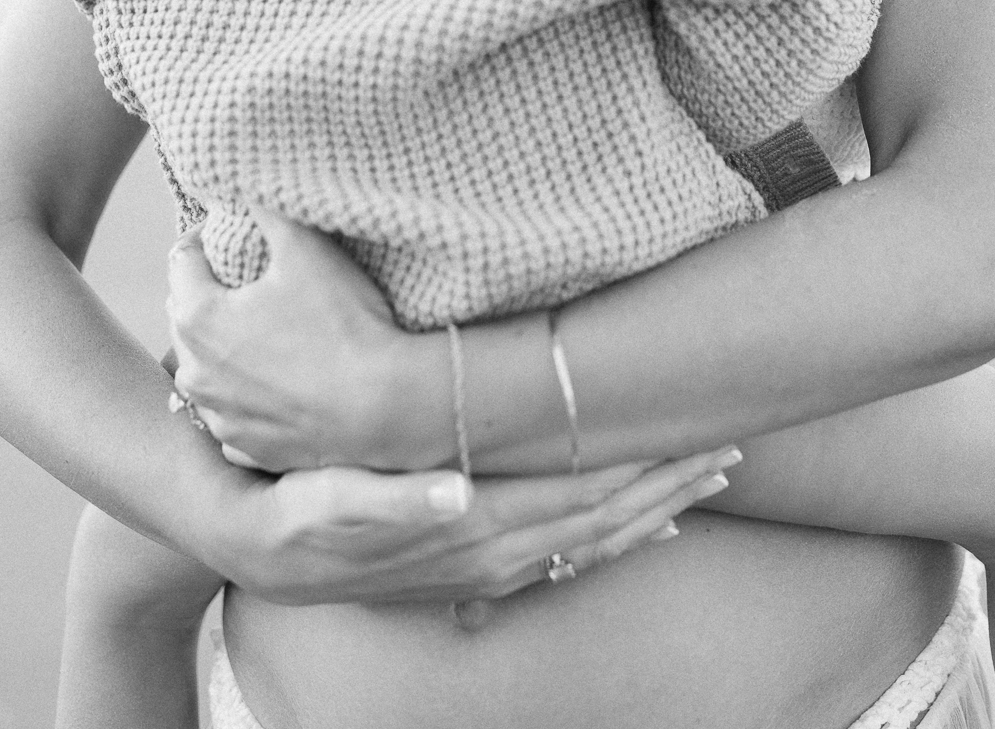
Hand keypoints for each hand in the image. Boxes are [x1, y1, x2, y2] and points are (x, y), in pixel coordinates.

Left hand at [167, 212, 420, 470]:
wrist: (384, 406)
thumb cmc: (343, 323)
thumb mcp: (306, 248)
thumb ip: (268, 208)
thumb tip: (246, 185)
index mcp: (199, 317)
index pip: (182, 259)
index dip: (206, 237)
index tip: (230, 229)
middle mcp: (195, 372)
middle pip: (188, 315)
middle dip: (209, 291)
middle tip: (246, 276)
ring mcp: (219, 416)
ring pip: (205, 370)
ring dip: (223, 348)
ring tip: (263, 328)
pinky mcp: (246, 448)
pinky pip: (233, 414)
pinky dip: (245, 396)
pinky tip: (275, 382)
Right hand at [210, 451, 739, 607]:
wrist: (253, 541)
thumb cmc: (298, 502)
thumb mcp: (333, 499)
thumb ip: (398, 499)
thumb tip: (459, 493)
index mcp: (471, 529)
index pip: (578, 496)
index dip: (641, 467)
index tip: (696, 435)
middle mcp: (492, 556)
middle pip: (604, 520)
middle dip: (670, 483)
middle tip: (732, 445)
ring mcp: (490, 567)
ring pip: (595, 541)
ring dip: (656, 508)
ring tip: (711, 474)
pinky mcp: (480, 566)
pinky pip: (569, 557)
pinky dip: (616, 538)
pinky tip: (649, 523)